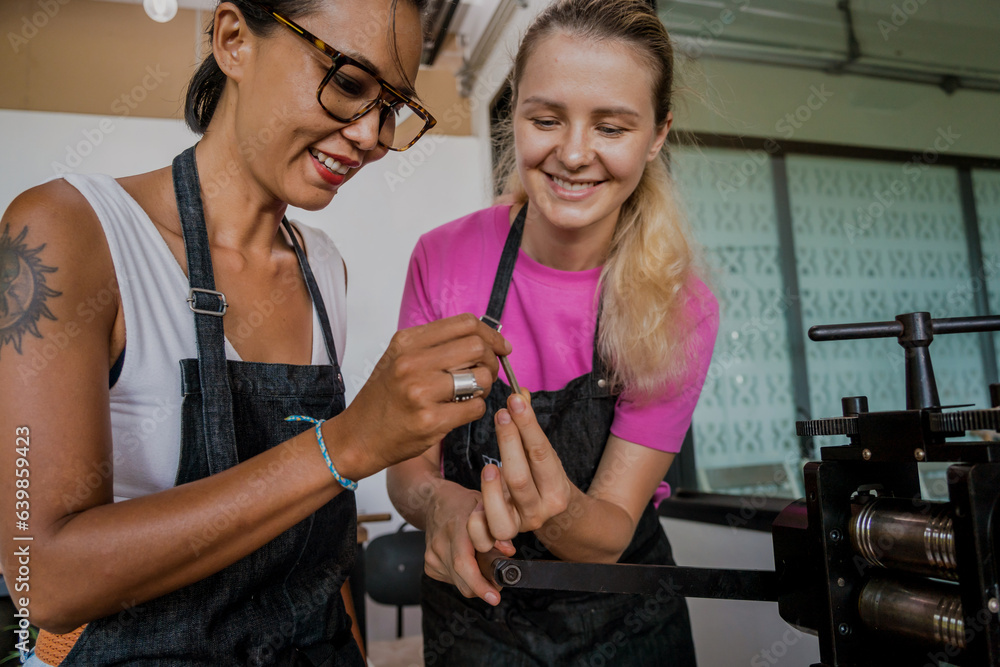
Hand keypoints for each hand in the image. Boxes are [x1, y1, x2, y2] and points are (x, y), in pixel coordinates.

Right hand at [331, 314, 509, 479]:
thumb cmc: (384, 398)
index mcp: (407, 342)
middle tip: (486, 373)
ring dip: (484, 387)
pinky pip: (475, 407)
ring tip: (471, 394)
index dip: (492, 334)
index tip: (501, 347)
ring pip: (480, 377)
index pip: (465, 323)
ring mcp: (420, 392)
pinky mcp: (429, 420)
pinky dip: (476, 409)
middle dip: (491, 360)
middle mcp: (412, 362)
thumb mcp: (399, 358)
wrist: (358, 437)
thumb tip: (482, 338)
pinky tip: (461, 411)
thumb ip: (434, 345)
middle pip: (477, 346)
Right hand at [423, 484, 511, 604]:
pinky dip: (463, 577)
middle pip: (462, 579)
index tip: (494, 597)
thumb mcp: (485, 508)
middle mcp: (440, 544)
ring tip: (483, 564)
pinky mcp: (429, 564)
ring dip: (474, 581)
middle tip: (498, 584)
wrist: (434, 501)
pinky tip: (467, 562)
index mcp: (456, 528)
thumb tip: (509, 552)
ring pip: (458, 583)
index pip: (464, 563)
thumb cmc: (462, 504)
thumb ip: (497, 529)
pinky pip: (451, 580)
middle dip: (484, 587)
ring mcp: (432, 555)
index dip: (479, 584)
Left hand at [475, 392, 572, 541]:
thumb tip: (519, 392)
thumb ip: (528, 426)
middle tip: (500, 414)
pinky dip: (478, 519)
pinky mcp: (504, 533)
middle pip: (520, 478)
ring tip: (489, 466)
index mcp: (556, 486)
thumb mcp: (542, 454)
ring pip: (503, 514)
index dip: (527, 424)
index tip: (514, 399)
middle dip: (508, 443)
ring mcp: (521, 524)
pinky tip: (473, 501)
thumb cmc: (544, 478)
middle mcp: (541, 508)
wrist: (557, 517)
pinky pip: (487, 534)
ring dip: (491, 489)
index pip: (540, 451)